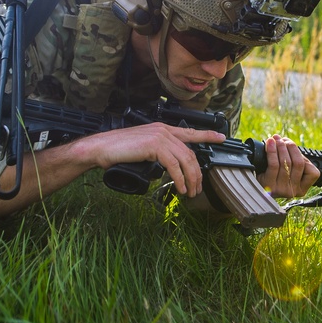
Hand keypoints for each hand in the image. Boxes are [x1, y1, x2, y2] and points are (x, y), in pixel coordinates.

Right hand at [85, 123, 225, 197]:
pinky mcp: (154, 146)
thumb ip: (159, 154)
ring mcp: (160, 136)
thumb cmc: (118, 151)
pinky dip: (180, 179)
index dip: (208, 135)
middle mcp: (164, 130)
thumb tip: (170, 168)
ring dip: (190, 179)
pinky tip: (180, 188)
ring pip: (185, 160)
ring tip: (190, 193)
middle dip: (197, 173)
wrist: (100, 148)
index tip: (221, 137)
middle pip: (190, 153)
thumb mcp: (143, 151)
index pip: (190, 132)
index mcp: (162, 129)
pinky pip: (174, 165)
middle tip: (197, 189)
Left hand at [257, 135, 320, 198]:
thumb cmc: (271, 176)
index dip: (301, 154)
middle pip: (298, 163)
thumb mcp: (287, 171)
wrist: (251, 187)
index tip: (289, 143)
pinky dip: (273, 151)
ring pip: (286, 162)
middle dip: (290, 147)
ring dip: (281, 147)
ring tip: (275, 139)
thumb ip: (293, 160)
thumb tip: (287, 141)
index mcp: (302, 189)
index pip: (312, 171)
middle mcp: (294, 191)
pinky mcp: (271, 187)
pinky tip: (270, 143)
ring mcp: (283, 190)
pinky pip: (274, 165)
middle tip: (281, 139)